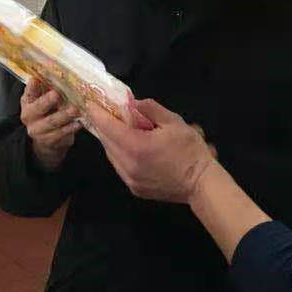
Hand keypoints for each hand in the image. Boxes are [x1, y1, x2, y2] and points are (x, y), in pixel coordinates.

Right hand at [21, 78, 80, 170]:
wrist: (46, 141)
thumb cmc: (48, 113)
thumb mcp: (45, 100)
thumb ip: (48, 87)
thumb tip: (58, 71)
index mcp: (28, 101)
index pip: (29, 91)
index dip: (33, 85)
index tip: (38, 78)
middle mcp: (29, 115)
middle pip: (38, 107)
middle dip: (48, 100)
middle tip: (57, 94)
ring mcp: (37, 130)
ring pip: (51, 122)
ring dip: (65, 115)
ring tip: (75, 109)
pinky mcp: (47, 141)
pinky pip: (60, 134)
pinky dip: (70, 128)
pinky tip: (79, 123)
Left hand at [85, 97, 215, 204]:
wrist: (200, 184)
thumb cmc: (190, 151)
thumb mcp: (174, 122)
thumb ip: (150, 109)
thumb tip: (132, 103)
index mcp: (136, 146)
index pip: (108, 127)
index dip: (97, 113)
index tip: (90, 103)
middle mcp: (128, 165)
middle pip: (106, 141)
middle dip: (104, 126)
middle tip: (106, 113)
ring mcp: (129, 179)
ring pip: (111, 156)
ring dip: (112, 141)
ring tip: (121, 130)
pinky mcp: (134, 188)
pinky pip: (120, 167)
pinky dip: (121, 155)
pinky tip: (131, 148)